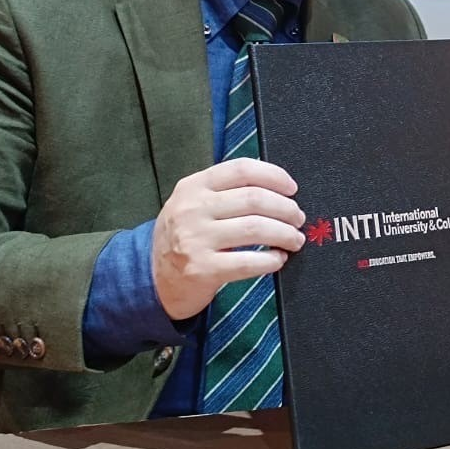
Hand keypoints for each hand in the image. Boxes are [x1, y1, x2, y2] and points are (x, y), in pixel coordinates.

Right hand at [151, 157, 305, 320]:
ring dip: (285, 234)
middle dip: (286, 208)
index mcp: (193, 186)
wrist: (151, 278)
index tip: (292, 188)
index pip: (242, 170)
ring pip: (256, 228)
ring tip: (295, 239)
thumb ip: (225, 191)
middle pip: (255, 199)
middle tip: (298, 218)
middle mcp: (192, 209)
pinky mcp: (202, 269)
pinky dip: (271, 260)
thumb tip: (277, 188)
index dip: (274, 176)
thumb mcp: (193, 203)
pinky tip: (278, 259)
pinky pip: (249, 262)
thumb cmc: (184, 235)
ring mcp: (195, 239)